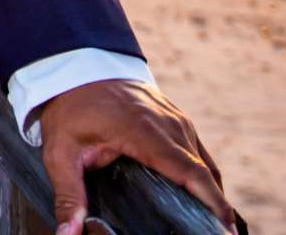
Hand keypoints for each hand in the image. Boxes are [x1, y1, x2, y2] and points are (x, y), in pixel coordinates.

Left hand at [35, 80, 238, 234]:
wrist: (78, 67)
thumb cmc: (70, 109)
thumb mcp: (59, 152)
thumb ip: (69, 195)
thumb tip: (69, 233)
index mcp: (145, 132)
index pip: (191, 172)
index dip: (213, 204)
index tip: (225, 231)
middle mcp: (169, 125)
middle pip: (204, 174)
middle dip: (216, 209)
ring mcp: (178, 120)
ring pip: (206, 165)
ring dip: (212, 196)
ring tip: (210, 228)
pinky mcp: (178, 120)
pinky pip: (200, 154)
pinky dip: (205, 179)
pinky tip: (200, 202)